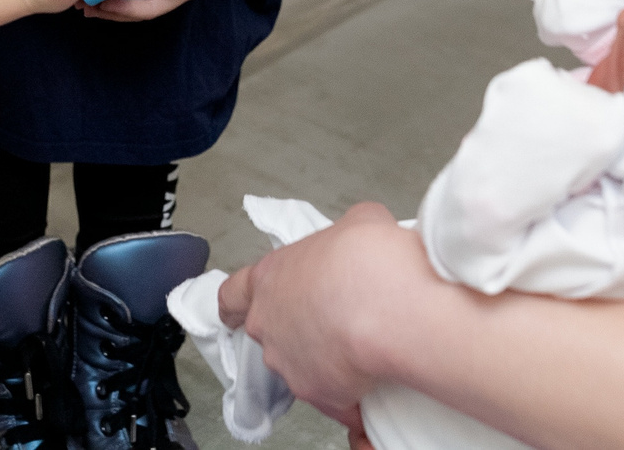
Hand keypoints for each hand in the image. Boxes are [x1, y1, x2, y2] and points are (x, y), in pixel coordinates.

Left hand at [218, 203, 435, 424]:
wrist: (390, 309)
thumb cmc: (369, 261)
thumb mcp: (361, 221)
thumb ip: (347, 234)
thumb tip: (363, 242)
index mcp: (271, 278)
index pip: (233, 295)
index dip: (235, 304)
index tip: (234, 313)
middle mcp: (270, 325)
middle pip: (271, 334)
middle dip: (298, 332)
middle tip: (334, 322)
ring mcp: (289, 365)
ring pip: (302, 368)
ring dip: (325, 364)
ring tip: (363, 350)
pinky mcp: (320, 396)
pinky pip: (337, 402)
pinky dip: (354, 399)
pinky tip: (377, 387)